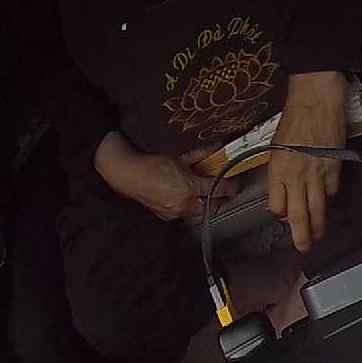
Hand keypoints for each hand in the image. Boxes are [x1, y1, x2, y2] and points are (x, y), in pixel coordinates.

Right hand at [93, 133, 237, 221]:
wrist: (127, 173)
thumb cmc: (151, 163)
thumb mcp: (179, 157)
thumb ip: (199, 155)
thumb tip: (216, 147)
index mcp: (190, 187)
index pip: (217, 189)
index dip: (229, 187)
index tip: (234, 186)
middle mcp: (185, 203)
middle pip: (211, 207)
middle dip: (217, 201)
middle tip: (218, 193)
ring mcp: (175, 211)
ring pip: (197, 212)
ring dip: (202, 205)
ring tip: (201, 196)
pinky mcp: (166, 215)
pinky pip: (182, 214)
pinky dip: (186, 207)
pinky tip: (183, 199)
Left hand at [269, 71, 346, 252]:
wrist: (316, 100)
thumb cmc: (294, 117)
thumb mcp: (276, 144)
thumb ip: (279, 170)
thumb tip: (285, 189)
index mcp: (278, 169)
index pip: (277, 204)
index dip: (280, 212)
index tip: (283, 216)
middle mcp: (297, 176)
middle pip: (299, 214)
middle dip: (301, 235)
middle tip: (303, 247)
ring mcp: (318, 175)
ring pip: (318, 209)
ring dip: (318, 226)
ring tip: (318, 237)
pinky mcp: (335, 169)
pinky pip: (332, 190)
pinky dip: (329, 197)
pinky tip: (328, 201)